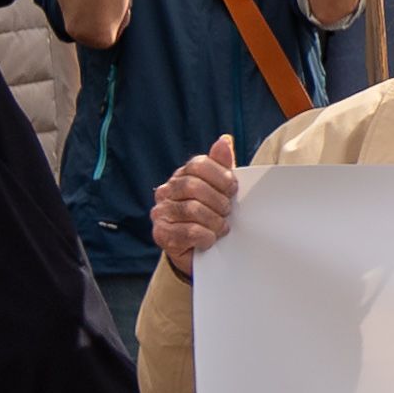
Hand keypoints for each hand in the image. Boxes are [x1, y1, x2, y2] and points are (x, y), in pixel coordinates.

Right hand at [152, 136, 244, 275]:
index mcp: (181, 176)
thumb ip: (222, 165)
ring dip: (214, 221)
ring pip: (193, 210)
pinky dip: (206, 237)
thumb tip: (224, 140)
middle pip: (194, 186)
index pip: (198, 164)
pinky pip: (189, 231)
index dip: (220, 175)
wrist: (199, 252)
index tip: (232, 189)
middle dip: (217, 200)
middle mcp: (166, 192)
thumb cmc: (211, 217)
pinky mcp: (161, 234)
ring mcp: (161, 213)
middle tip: (227, 212)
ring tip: (221, 228)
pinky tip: (210, 240)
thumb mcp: (220, 190)